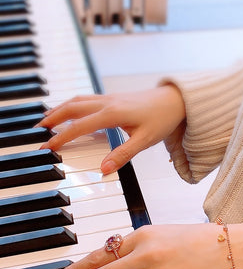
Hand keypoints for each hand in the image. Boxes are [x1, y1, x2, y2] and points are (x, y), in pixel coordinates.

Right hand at [38, 84, 185, 172]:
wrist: (177, 100)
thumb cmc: (163, 118)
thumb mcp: (145, 141)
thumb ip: (122, 155)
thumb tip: (103, 169)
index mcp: (113, 113)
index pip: (79, 126)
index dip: (61, 137)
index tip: (47, 146)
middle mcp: (108, 103)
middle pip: (72, 108)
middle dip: (53, 118)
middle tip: (38, 131)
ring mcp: (110, 98)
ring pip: (77, 101)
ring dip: (60, 109)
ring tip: (46, 120)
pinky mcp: (114, 98)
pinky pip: (86, 100)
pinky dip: (72, 105)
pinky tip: (69, 113)